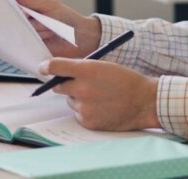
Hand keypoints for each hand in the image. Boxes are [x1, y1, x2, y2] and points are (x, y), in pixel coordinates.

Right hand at [13, 0, 100, 57]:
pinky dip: (34, 36)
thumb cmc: (67, 18)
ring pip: (20, 25)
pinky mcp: (29, 41)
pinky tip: (44, 35)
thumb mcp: (50, 5)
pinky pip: (23, 38)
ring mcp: (28, 27)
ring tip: (48, 27)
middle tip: (34, 15)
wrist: (79, 39)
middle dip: (23, 14)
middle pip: (13, 11)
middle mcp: (28, 13)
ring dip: (35, 26)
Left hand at [41, 58, 159, 130]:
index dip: (46, 67)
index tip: (43, 68)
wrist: (144, 102)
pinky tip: (101, 107)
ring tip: (100, 96)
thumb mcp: (104, 66)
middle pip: (58, 85)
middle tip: (78, 83)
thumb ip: (81, 68)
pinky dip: (86, 111)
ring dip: (78, 98)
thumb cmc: (125, 81)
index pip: (55, 67)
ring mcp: (84, 107)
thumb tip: (61, 72)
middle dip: (65, 83)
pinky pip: (78, 114)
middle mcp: (82, 89)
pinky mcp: (87, 121)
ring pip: (70, 101)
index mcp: (87, 70)